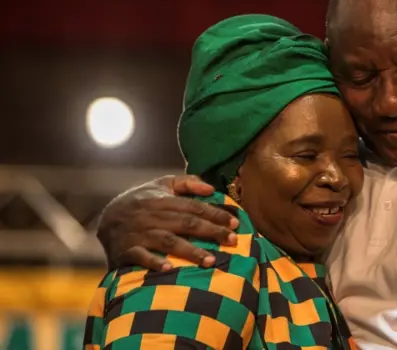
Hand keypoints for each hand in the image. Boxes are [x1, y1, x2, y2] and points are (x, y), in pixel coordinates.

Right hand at [97, 175, 239, 271]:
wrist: (106, 218)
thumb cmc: (142, 200)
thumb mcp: (161, 184)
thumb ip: (187, 183)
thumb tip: (211, 188)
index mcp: (163, 200)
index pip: (194, 206)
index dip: (215, 214)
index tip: (235, 223)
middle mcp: (153, 216)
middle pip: (187, 223)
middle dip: (211, 232)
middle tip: (232, 241)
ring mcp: (140, 233)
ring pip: (168, 242)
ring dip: (190, 251)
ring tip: (211, 261)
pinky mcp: (127, 250)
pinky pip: (142, 257)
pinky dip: (155, 263)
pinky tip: (170, 269)